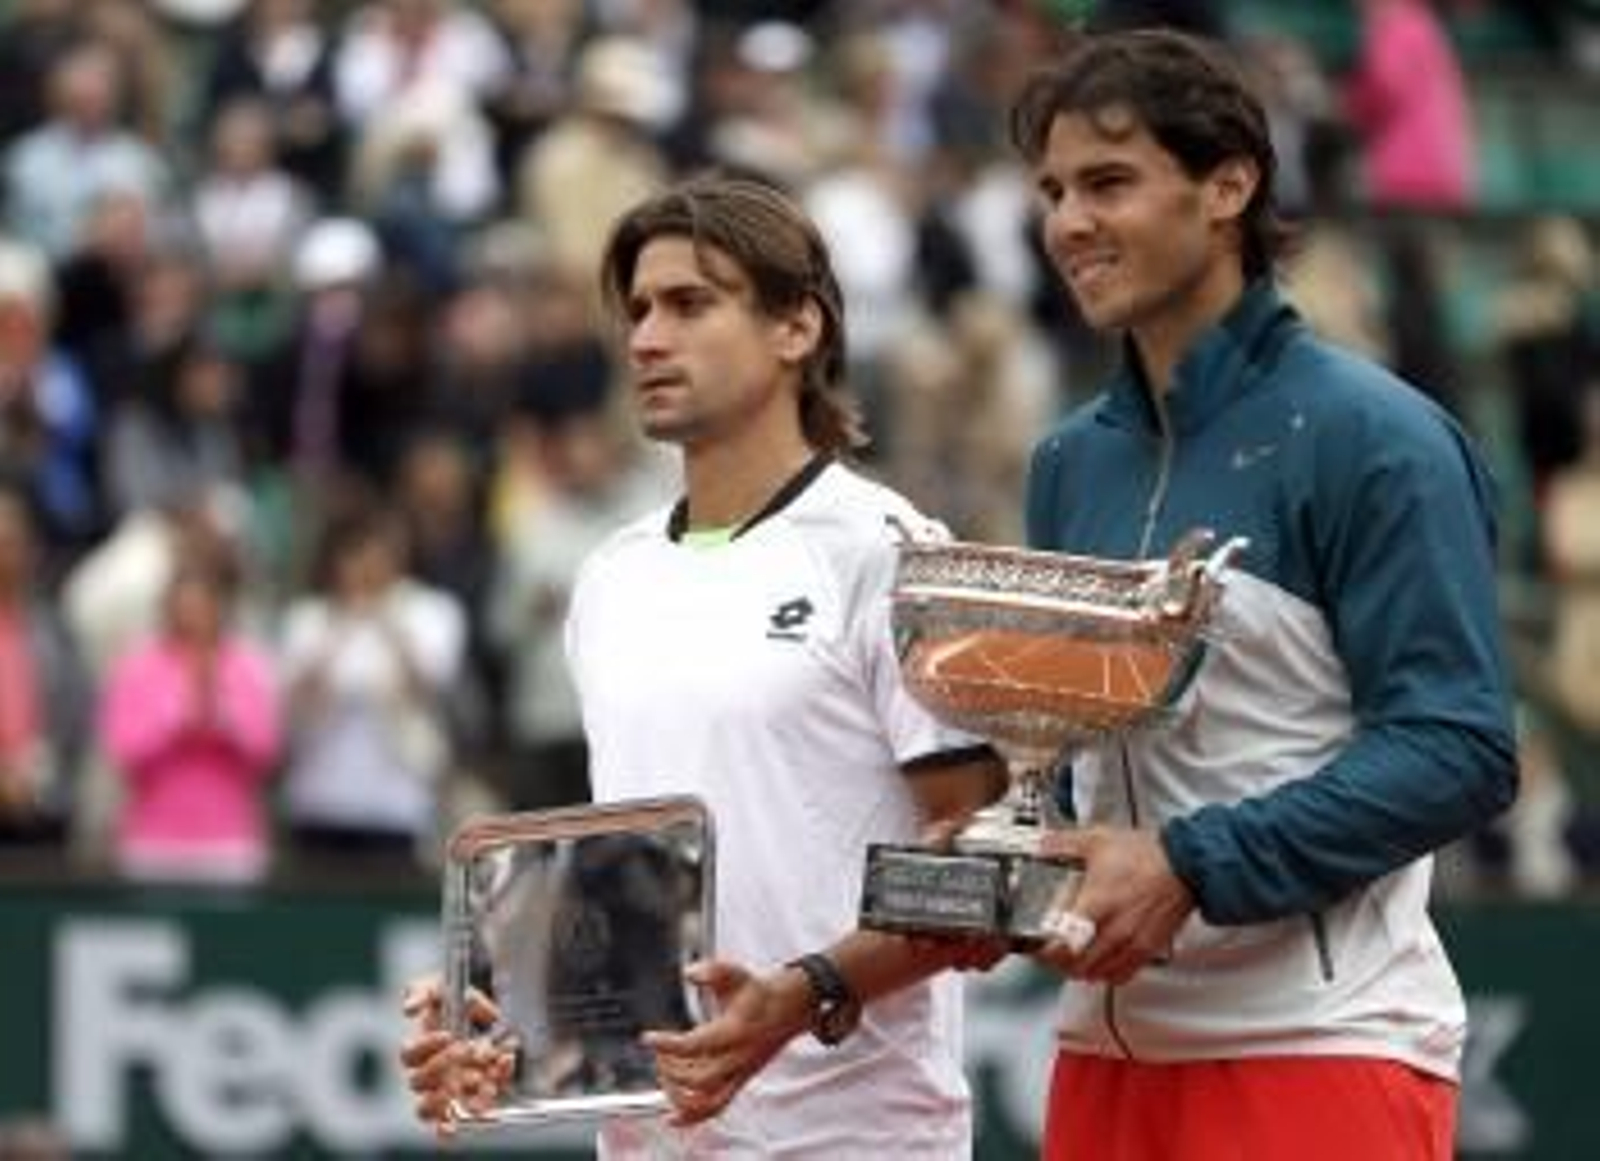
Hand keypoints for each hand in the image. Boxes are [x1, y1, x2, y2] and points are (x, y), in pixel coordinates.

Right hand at [398, 977, 517, 1137]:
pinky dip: (463, 1117)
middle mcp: (429, 1074)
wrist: (492, 1015)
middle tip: (466, 1050)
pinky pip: (453, 1121)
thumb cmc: (460, 1002)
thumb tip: (409, 1009)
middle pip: (416, 1083)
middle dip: (441, 1066)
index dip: (425, 1047)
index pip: (408, 1055)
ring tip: (472, 1081)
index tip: (448, 1034)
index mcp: (421, 1048)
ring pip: (427, 1110)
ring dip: (447, 1099)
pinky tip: (484, 1103)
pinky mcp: (468, 1101)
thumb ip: (423, 993)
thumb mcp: (444, 988)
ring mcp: (445, 1091)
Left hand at [643, 959, 806, 1126]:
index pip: (696, 1045)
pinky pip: (716, 1108)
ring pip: (708, 1102)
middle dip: (672, 1071)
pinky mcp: (739, 1082)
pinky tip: (671, 1118)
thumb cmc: (758, 993)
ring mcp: (740, 1074)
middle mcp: (738, 1059)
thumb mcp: (736, 974)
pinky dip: (692, 1118)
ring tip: (664, 1075)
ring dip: (679, 1095)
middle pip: (700, 1080)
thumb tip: (690, 973)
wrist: (788, 1009)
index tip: (648, 1038)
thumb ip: (712, 971)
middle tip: (660, 1055)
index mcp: (735, 1032)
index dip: (668, 1045)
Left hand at [1030, 825, 1194, 984]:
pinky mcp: (1147, 949)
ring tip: (1068, 959)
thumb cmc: (1146, 854)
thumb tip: (1041, 843)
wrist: (1184, 864)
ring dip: (1078, 971)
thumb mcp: (1097, 841)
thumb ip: (1063, 843)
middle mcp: (1115, 928)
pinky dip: (1104, 974)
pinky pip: (1121, 975)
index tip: (1036, 944)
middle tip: (1047, 953)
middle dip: (1056, 963)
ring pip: (1097, 973)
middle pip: (1077, 964)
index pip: (1064, 943)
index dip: (1045, 950)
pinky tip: (1097, 963)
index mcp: (1098, 902)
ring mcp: (1132, 943)